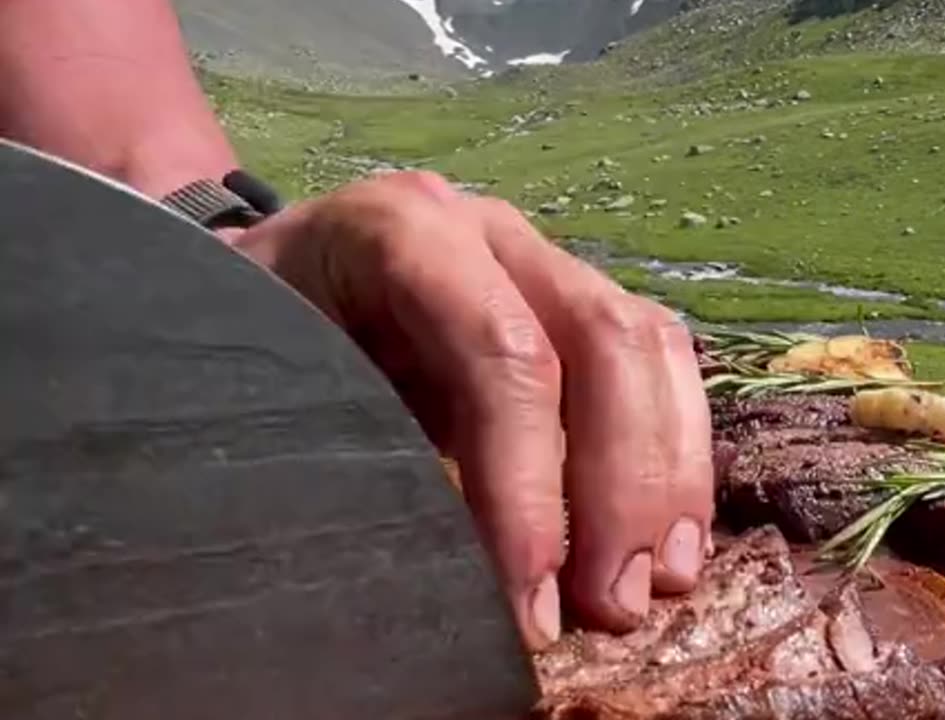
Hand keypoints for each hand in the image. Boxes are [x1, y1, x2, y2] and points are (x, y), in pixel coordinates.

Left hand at [231, 171, 714, 650]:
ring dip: (666, 474)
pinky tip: (671, 537)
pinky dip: (675, 455)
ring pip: (648, 347)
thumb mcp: (270, 380)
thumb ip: (343, 445)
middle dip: (621, 484)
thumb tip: (433, 581)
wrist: (268, 277)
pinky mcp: (576, 307)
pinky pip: (658, 367)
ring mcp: (544, 263)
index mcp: (403, 232)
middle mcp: (493, 235)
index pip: (501, 352)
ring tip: (661, 581)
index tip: (529, 598)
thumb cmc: (254, 336)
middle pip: (602, 339)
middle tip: (614, 606)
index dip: (526, 483)